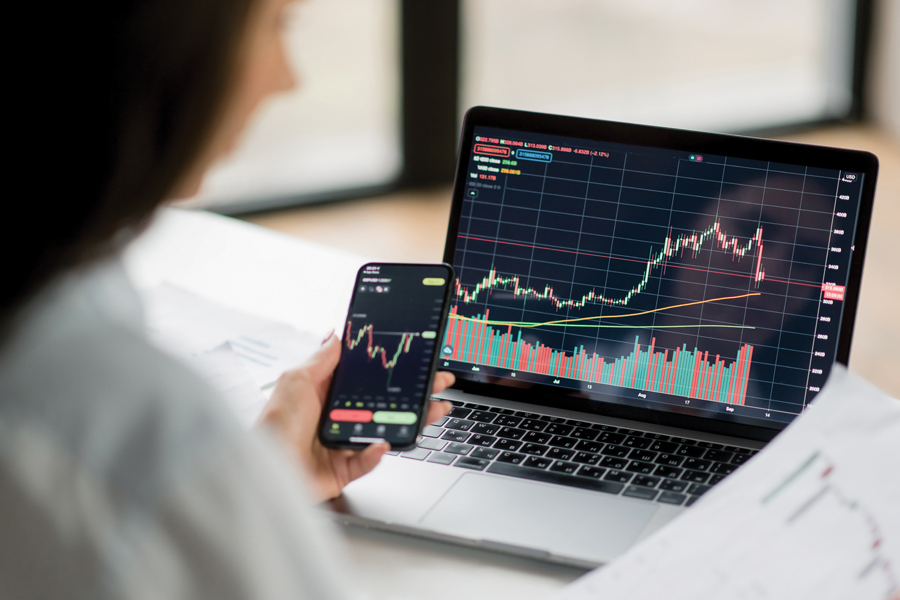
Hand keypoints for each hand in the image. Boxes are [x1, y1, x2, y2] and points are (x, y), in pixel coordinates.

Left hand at [258, 333, 454, 501]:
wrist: (262, 467)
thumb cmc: (272, 424)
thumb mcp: (296, 379)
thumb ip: (322, 358)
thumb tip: (338, 334)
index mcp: (329, 392)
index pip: (370, 376)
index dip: (394, 367)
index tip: (417, 360)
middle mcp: (340, 416)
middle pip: (386, 401)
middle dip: (416, 392)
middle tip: (439, 383)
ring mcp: (344, 441)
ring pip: (386, 429)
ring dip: (412, 421)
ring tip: (433, 411)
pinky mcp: (344, 468)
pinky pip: (368, 460)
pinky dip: (376, 454)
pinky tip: (383, 444)